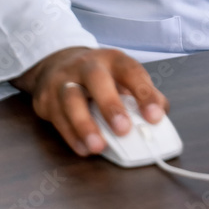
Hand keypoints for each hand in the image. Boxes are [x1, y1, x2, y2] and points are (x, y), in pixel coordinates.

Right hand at [10, 46, 168, 155]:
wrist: (56, 63)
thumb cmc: (99, 76)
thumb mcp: (122, 77)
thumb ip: (142, 94)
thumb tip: (161, 114)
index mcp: (113, 60)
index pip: (131, 71)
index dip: (144, 93)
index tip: (155, 117)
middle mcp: (88, 65)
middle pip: (97, 79)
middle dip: (110, 105)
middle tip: (123, 130)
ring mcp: (64, 80)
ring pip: (71, 98)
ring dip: (85, 124)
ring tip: (98, 147)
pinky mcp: (47, 98)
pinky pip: (57, 117)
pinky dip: (71, 135)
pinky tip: (84, 149)